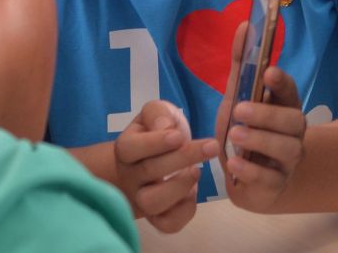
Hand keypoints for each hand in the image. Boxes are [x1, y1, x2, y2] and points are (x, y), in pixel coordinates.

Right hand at [115, 99, 218, 231]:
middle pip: (149, 171)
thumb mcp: (156, 113)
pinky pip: (167, 224)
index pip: (131, 147)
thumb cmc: (155, 132)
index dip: (155, 142)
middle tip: (211, 146)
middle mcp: (130, 176)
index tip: (179, 135)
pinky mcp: (157, 217)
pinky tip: (194, 192)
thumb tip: (165, 127)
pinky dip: (185, 211)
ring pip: (153, 203)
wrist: (151, 159)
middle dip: (183, 158)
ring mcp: (141, 199)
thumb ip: (158, 114)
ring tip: (197, 170)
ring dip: (180, 187)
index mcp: (126, 148)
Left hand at [219, 65, 307, 212]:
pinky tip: (234, 164)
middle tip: (240, 111)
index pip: (291, 92)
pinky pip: (270, 178)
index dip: (282, 82)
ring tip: (235, 136)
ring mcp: (288, 161)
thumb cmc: (243, 133)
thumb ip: (239, 67)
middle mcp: (293, 133)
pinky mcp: (276, 185)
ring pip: (287, 149)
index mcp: (285, 108)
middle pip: (294, 121)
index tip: (268, 72)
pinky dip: (251, 171)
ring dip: (260, 140)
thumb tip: (243, 25)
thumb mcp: (235, 100)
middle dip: (268, 114)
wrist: (246, 180)